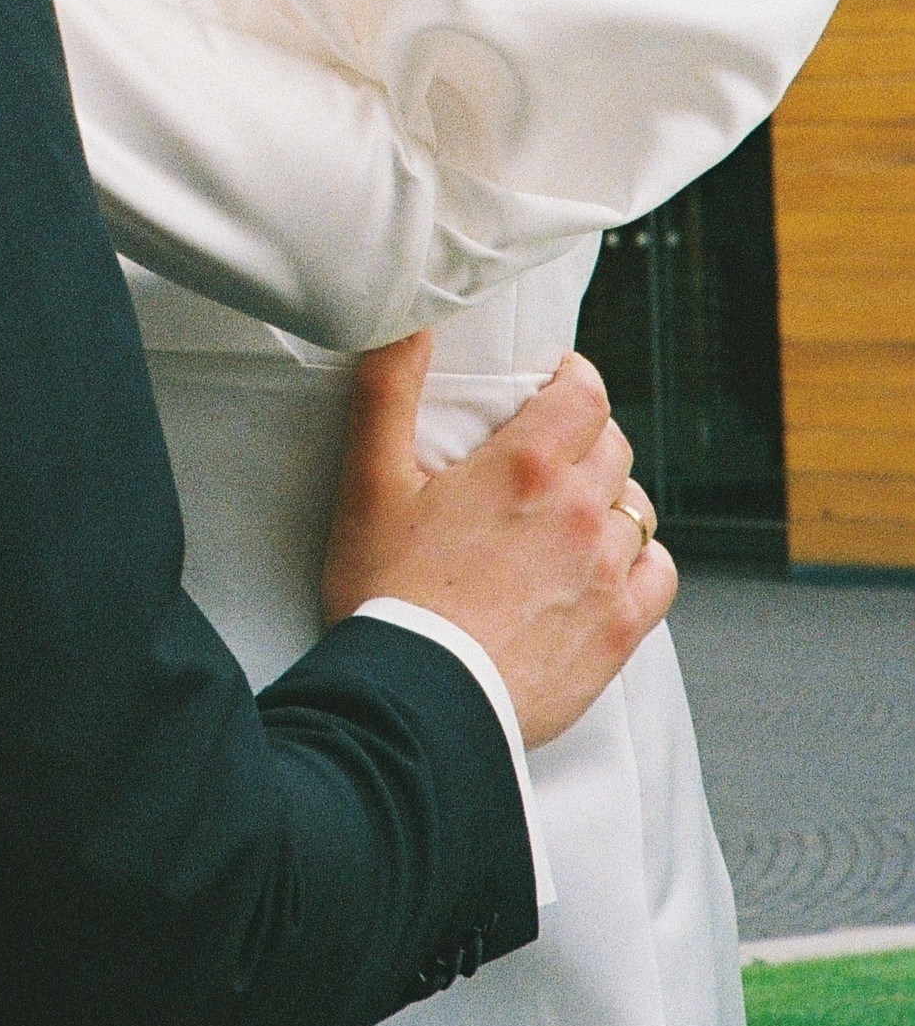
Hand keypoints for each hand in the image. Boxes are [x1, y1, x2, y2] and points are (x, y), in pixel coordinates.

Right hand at [323, 334, 676, 747]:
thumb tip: (407, 322)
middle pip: (611, 446)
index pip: (583, 392)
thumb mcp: (367, 482)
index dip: (570, 380)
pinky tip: (604, 568)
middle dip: (582, 438)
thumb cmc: (386, 595)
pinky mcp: (618, 633)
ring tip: (565, 516)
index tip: (551, 386)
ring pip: (634, 508)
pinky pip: (658, 575)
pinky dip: (639, 562)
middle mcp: (580, 512)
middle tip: (541, 456)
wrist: (418, 703)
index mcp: (526, 467)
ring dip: (606, 500)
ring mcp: (606, 575)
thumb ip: (387, 391)